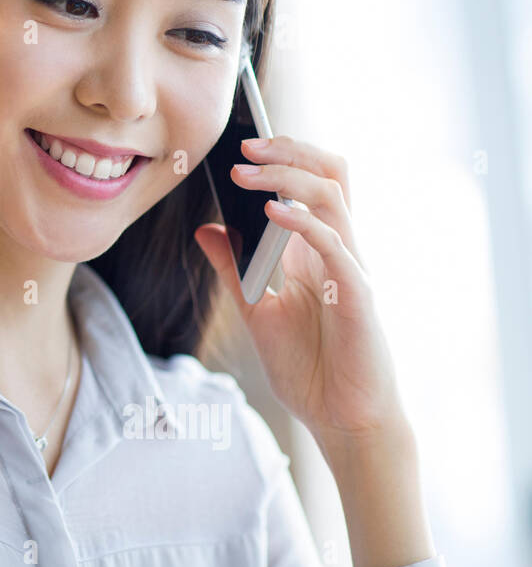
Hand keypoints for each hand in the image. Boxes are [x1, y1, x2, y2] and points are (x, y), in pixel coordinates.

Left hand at [193, 135, 407, 449]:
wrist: (340, 419)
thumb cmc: (309, 367)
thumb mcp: (254, 309)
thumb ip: (233, 267)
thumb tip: (207, 228)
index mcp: (316, 249)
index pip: (312, 181)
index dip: (283, 156)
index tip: (240, 147)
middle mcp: (339, 249)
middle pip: (332, 174)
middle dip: (290, 152)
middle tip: (245, 147)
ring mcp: (351, 267)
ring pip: (334, 198)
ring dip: (288, 178)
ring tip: (248, 174)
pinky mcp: (358, 295)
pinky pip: (336, 245)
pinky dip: (303, 224)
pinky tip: (271, 214)